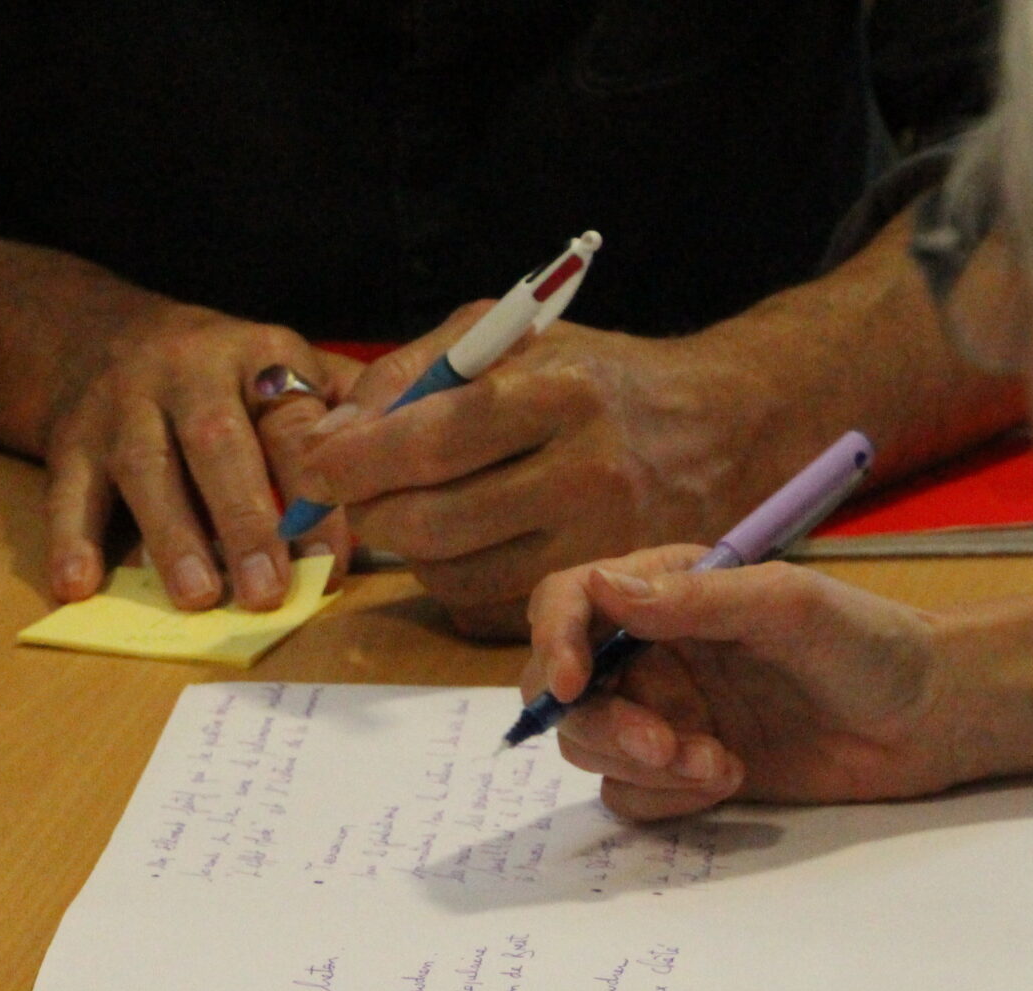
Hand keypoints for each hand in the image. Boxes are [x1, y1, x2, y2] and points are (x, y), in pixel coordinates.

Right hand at [43, 303, 359, 610]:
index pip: (291, 424)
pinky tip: (78, 585)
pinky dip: (70, 538)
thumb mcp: (279, 366)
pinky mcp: (69, 438)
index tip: (333, 560)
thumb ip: (335, 412)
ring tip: (196, 597)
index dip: (313, 492)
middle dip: (244, 519)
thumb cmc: (216, 375)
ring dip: (172, 536)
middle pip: (217, 443)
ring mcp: (122, 404)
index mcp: (257, 356)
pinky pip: (67, 489)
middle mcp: (188, 371)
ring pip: (146, 468)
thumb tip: (401, 474)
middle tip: (265, 590)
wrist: (97, 334)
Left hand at [293, 310, 780, 637]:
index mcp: (562, 392)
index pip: (433, 438)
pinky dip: (451, 581)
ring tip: (421, 507)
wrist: (719, 430)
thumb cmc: (592, 377)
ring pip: (445, 574)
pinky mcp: (593, 600)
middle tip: (355, 493)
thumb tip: (325, 442)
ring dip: (407, 549)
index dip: (354, 462)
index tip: (313, 469)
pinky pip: (479, 610)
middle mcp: (586, 474)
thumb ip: (408, 375)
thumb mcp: (509, 338)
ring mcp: (596, 547)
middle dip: (368, 511)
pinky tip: (469, 542)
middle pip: (428, 521)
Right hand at [521, 546, 967, 820]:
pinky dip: (667, 797)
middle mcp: (652, 652)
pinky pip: (631, 794)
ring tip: (718, 766)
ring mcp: (664, 713)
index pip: (570, 602)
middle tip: (667, 747)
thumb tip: (600, 589)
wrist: (930, 720)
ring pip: (592, 747)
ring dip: (643, 766)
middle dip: (605, 725)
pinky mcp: (682, 770)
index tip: (574, 683)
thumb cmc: (871, 644)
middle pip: (568, 691)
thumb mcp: (789, 606)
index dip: (554, 641)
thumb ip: (696, 599)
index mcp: (667, 592)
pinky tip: (728, 780)